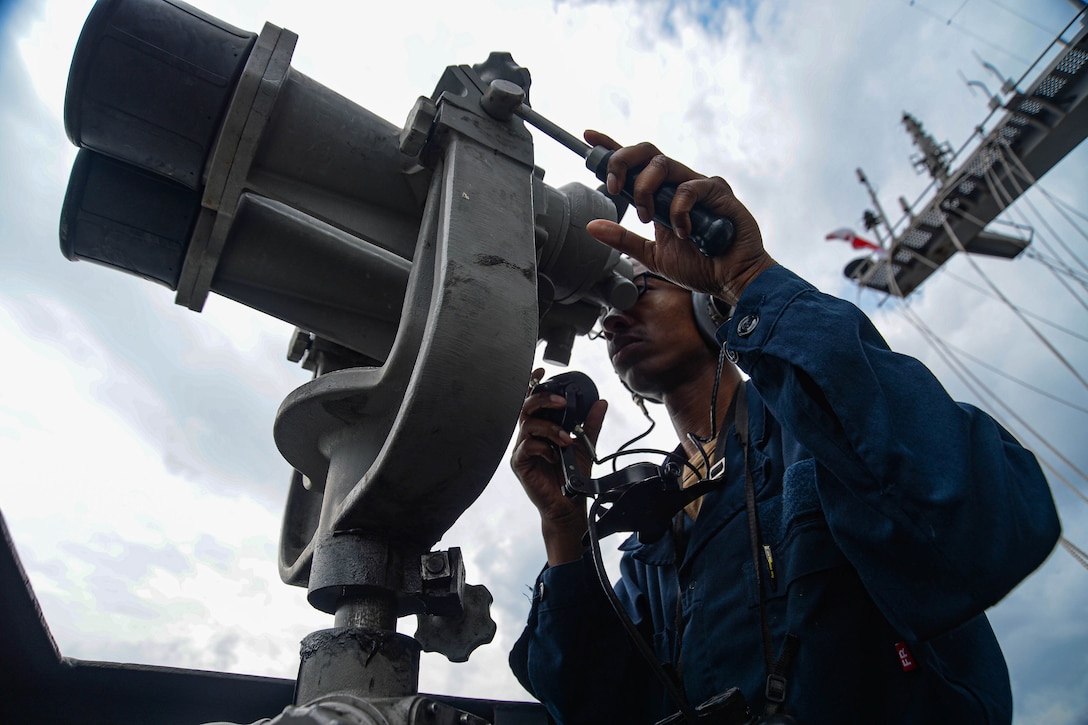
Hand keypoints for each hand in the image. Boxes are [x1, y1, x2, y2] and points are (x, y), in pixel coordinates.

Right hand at [511, 368, 607, 564]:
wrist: (568, 504)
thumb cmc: (572, 475)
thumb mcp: (585, 445)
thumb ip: (589, 424)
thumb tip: (601, 402)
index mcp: (541, 427)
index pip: (533, 401)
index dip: (534, 384)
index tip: (542, 373)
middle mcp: (528, 435)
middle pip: (526, 406)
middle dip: (543, 399)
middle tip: (562, 402)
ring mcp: (522, 448)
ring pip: (528, 424)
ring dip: (551, 427)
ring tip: (567, 439)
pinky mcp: (519, 463)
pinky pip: (527, 446)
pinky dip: (544, 447)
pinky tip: (555, 456)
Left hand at [583, 130, 775, 305]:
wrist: (730, 280)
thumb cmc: (699, 265)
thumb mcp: (651, 254)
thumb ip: (623, 239)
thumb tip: (592, 226)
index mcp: (661, 194)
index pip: (635, 164)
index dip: (612, 147)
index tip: (589, 137)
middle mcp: (678, 183)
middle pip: (646, 152)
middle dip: (622, 163)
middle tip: (614, 187)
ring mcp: (699, 184)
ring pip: (662, 164)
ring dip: (646, 190)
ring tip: (650, 218)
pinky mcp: (717, 191)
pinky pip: (689, 188)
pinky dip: (678, 211)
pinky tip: (684, 232)